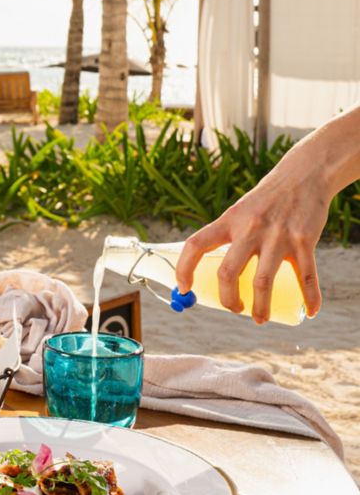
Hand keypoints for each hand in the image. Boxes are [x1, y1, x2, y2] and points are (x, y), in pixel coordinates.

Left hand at [175, 151, 328, 323]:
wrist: (303, 175)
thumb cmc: (266, 200)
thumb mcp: (240, 212)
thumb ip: (229, 238)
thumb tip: (216, 275)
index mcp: (228, 222)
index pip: (196, 245)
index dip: (184, 268)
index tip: (183, 288)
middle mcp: (249, 229)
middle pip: (228, 273)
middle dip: (227, 299)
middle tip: (234, 309)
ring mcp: (277, 236)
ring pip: (263, 282)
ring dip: (260, 307)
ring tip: (260, 319)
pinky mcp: (304, 241)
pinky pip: (306, 276)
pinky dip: (310, 298)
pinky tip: (311, 311)